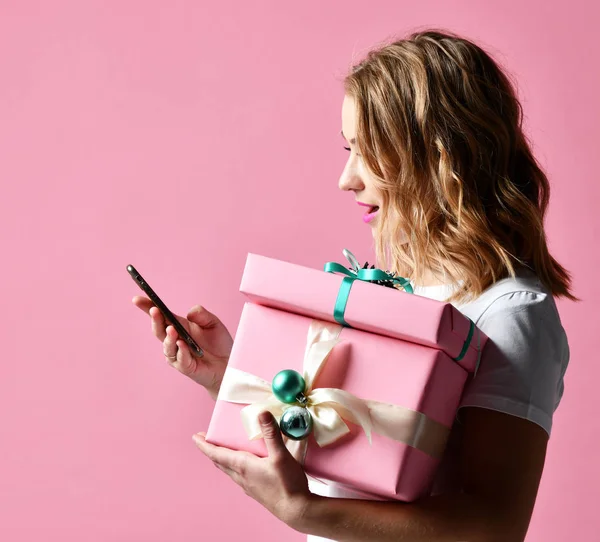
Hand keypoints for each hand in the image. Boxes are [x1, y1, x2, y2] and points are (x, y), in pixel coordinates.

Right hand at [132, 296, 232, 399]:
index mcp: (179, 325)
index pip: (161, 315)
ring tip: (172, 329)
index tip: (137, 299)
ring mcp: (178, 354)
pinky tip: (182, 344)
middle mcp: (175, 340)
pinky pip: (180, 359)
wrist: (228, 363)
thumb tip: (190, 313)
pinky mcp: (185, 367)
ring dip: (168, 337)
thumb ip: (202, 315)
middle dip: (155, 320)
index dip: (148, 307)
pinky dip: (181, 351)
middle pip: (159, 330)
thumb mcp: (213, 323)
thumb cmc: (218, 342)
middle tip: (155, 310)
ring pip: (167, 346)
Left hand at [193, 411, 312, 528]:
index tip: (195, 437)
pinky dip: (234, 466)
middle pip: (220, 462)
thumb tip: (262, 413)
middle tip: (206, 439)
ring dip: (222, 458)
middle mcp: (241, 477)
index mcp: (243, 466)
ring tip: (223, 449)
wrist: (296, 510)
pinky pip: (238, 476)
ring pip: (229, 470)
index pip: (217, 454)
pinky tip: (244, 465)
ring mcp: (248, 486)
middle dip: (211, 450)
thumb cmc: (287, 484)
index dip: (205, 445)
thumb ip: (271, 433)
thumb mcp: (280, 455)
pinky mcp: (256, 491)